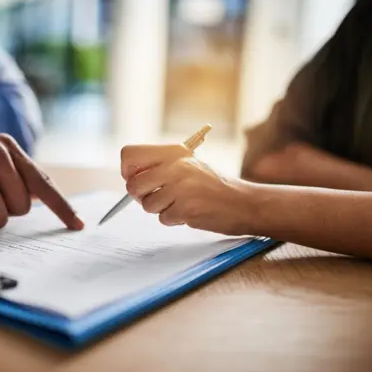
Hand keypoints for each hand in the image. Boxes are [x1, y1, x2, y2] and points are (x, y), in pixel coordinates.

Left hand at [121, 144, 254, 234]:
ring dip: (161, 209)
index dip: (128, 171)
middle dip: (140, 197)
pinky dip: (175, 219)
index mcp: (174, 152)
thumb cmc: (215, 186)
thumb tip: (130, 178)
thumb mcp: (189, 166)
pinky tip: (191, 212)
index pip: (129, 154)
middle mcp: (175, 166)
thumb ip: (162, 167)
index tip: (137, 179)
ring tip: (181, 204)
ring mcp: (180, 188)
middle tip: (157, 197)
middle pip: (133, 185)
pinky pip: (164, 219)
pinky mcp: (185, 208)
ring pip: (147, 205)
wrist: (244, 203)